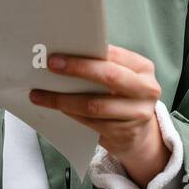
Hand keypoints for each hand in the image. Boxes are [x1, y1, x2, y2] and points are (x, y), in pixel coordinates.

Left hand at [29, 44, 168, 187]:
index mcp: (143, 68)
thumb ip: (103, 65)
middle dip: (77, 70)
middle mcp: (146, 89)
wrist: (140, 133)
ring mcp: (138, 113)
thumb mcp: (121, 76)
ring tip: (41, 95)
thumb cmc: (123, 96)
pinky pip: (92, 123)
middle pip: (109, 77)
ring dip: (64, 100)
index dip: (85, 55)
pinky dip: (71, 114)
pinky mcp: (125, 133)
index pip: (113, 56)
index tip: (58, 55)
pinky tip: (58, 108)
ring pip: (95, 105)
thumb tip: (65, 54)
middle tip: (51, 67)